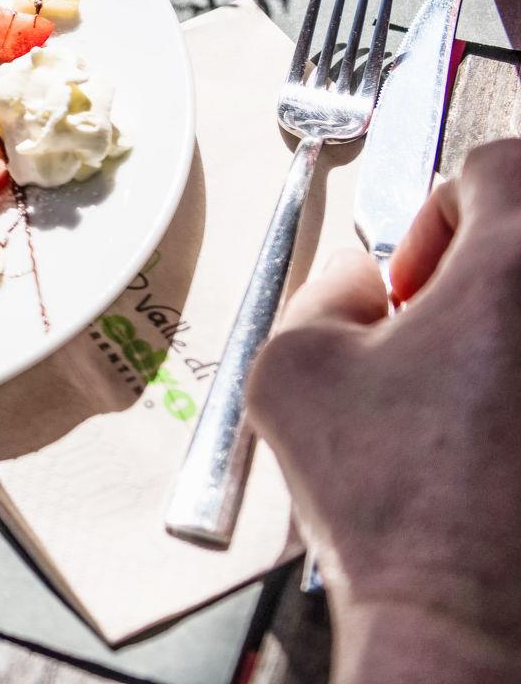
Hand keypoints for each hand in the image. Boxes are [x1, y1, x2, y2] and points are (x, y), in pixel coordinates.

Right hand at [250, 139, 520, 681]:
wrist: (466, 624)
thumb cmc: (389, 503)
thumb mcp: (293, 366)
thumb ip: (324, 292)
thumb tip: (367, 289)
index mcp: (515, 269)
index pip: (501, 167)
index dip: (445, 207)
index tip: (420, 278)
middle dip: (488, 272)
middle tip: (447, 329)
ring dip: (504, 342)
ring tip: (468, 402)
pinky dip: (512, 402)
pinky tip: (494, 451)